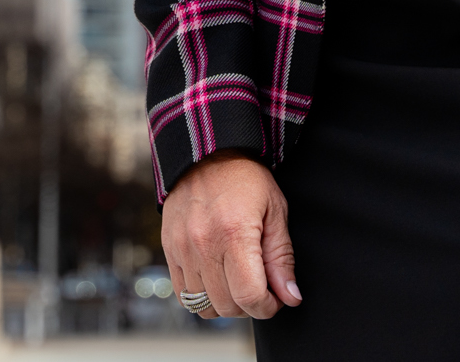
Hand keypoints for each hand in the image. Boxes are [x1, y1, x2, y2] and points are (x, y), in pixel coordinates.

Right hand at [161, 150, 299, 318]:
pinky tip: (217, 278)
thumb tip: (290, 297)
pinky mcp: (169, 250)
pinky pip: (183, 295)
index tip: (276, 298)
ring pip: (204, 306)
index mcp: (234, 233)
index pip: (249, 296)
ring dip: (225, 303)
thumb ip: (282, 258)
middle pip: (227, 306)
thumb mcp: (275, 211)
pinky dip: (202, 296)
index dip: (268, 307)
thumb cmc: (246, 179)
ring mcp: (182, 249)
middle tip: (260, 287)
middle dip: (250, 306)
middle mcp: (203, 244)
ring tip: (237, 282)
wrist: (205, 153)